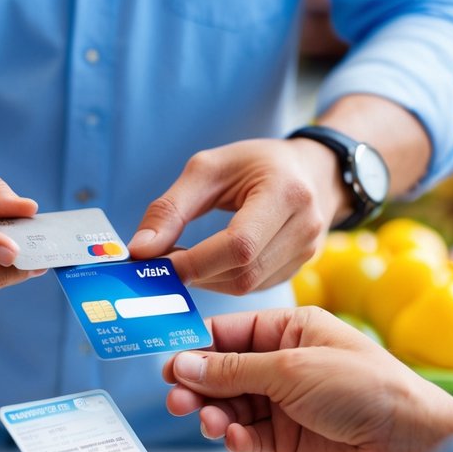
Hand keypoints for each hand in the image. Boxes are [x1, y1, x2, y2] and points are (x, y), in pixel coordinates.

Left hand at [128, 138, 346, 293]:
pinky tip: (207, 264)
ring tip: (183, 260)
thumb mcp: (209, 169)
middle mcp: (304, 227)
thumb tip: (140, 250)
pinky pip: (252, 287)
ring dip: (205, 279)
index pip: (238, 243)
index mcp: (286, 193)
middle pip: (241, 271)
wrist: (312, 172)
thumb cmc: (257, 164)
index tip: (156, 263)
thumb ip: (171, 209)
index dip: (194, 261)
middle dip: (195, 272)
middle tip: (161, 263)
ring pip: (245, 285)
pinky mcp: (297, 270)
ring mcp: (306, 253)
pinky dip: (221, 280)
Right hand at [163, 307, 452, 451]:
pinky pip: (247, 437)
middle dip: (198, 386)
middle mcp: (284, 365)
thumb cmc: (367, 388)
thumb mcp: (291, 368)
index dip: (196, 349)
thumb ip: (232, 369)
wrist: (407, 441)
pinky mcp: (286, 441)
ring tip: (209, 422)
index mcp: (290, 331)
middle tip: (178, 399)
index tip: (168, 365)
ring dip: (214, 414)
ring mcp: (284, 404)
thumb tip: (182, 363)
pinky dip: (235, 439)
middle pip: (222, 373)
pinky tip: (235, 439)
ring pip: (230, 407)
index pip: (228, 334)